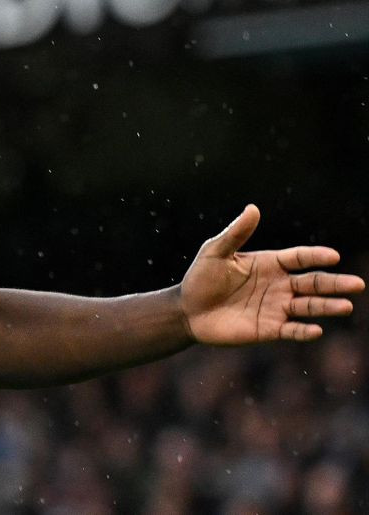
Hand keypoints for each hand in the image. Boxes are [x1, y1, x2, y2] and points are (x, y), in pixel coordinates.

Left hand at [181, 204, 363, 344]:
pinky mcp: (269, 329)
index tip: (333, 256)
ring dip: (327, 307)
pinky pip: (292, 330)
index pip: (299, 258)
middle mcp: (279, 285)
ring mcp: (276, 307)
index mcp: (270, 263)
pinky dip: (304, 331)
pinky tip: (316, 329)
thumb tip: (253, 208)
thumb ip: (236, 233)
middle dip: (334, 284)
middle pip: (312, 283)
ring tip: (345, 306)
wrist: (187, 310)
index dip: (316, 257)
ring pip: (308, 306)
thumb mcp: (215, 251)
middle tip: (357, 284)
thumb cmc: (201, 277)